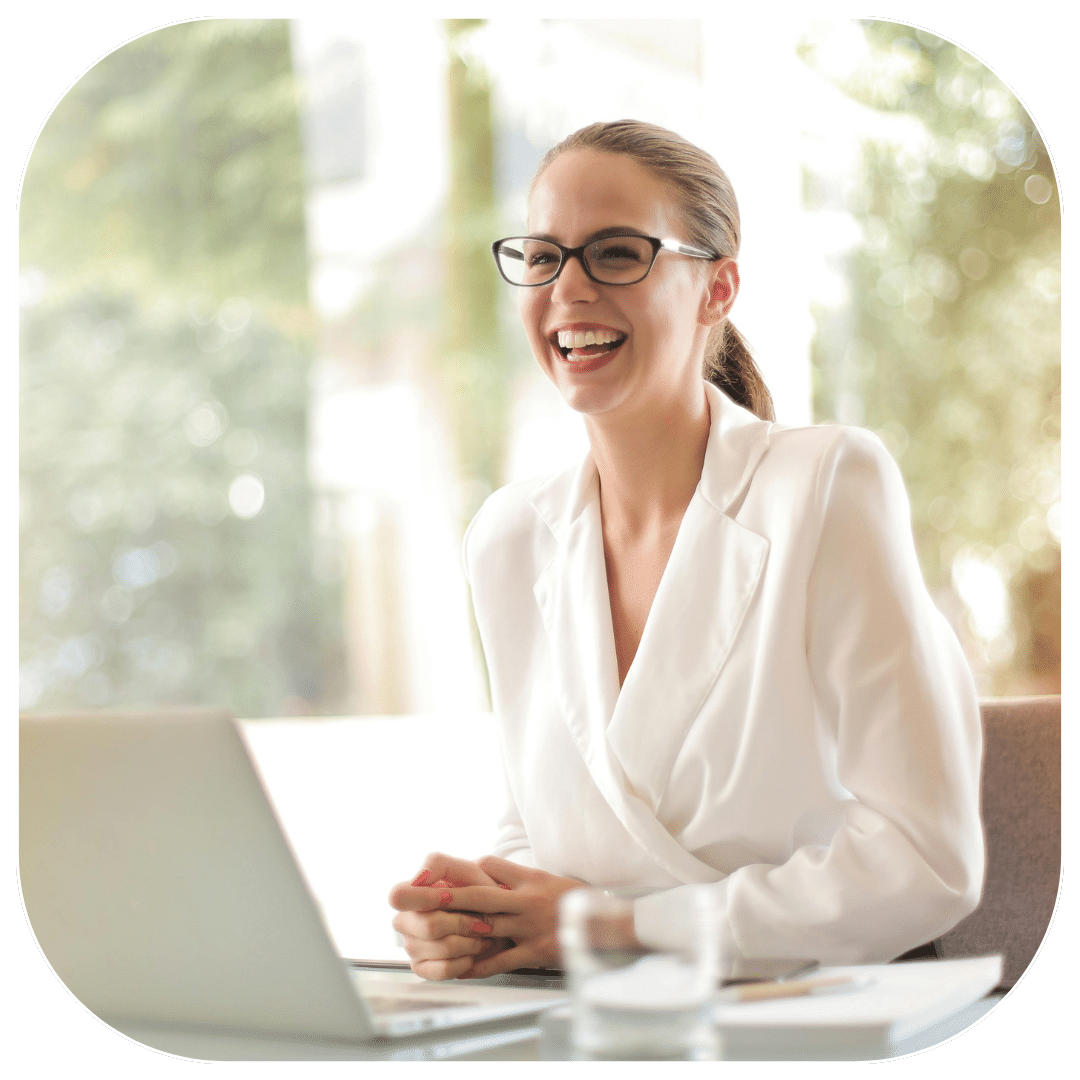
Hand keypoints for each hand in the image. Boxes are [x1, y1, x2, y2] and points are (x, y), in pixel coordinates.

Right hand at [388, 853, 513, 980]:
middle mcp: (405, 920)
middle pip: (429, 926)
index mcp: (410, 893)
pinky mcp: (422, 967)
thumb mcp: (466, 870)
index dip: (424, 898)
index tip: (450, 897)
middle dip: (463, 923)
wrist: (498, 919)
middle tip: (481, 921)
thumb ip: (439, 865)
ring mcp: (411, 946)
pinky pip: (444, 969)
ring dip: (471, 942)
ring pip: (442, 948)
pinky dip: (466, 961)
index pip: (398, 896)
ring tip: (482, 935)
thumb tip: (418, 878)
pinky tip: (472, 952)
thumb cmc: (480, 890)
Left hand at [392, 855, 585, 978]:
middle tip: (418, 895)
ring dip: (455, 930)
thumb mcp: (549, 880)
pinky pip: (501, 960)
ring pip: (485, 926)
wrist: (608, 925)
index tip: (440, 874)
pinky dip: (479, 966)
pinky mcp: (535, 951)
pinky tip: (460, 969)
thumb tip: (489, 870)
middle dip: (446, 896)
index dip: (466, 869)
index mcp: (529, 879)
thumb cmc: (576, 903)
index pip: (490, 866)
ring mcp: (529, 926)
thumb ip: (519, 878)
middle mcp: (525, 900)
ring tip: (429, 932)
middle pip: (478, 895)